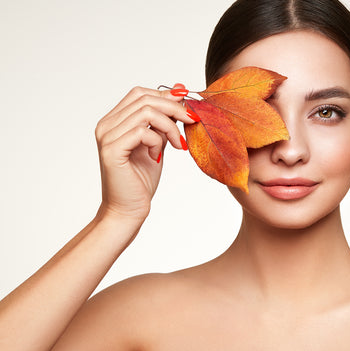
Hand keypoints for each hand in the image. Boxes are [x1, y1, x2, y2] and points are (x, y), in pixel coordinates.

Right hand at [95, 85, 194, 222]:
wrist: (128, 210)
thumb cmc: (141, 180)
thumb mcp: (157, 143)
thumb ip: (163, 121)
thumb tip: (179, 91)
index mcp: (114, 121)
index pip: (140, 93)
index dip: (166, 95)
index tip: (188, 106)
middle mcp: (106, 125)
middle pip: (144, 98)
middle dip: (174, 108)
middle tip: (193, 120)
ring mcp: (106, 136)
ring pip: (146, 112)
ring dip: (170, 126)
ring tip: (179, 144)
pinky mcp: (112, 150)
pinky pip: (142, 132)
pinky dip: (157, 141)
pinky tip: (158, 156)